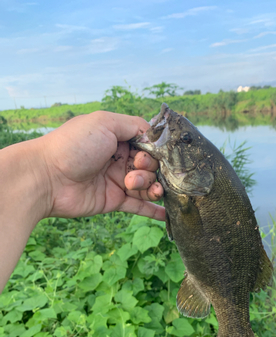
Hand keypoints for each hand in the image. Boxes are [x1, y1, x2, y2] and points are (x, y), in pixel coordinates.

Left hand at [40, 111, 164, 219]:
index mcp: (117, 138)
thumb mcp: (104, 123)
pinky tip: (167, 213)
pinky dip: (153, 210)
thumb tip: (155, 135)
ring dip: (151, 186)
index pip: (148, 144)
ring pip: (147, 185)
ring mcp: (117, 181)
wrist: (46, 178)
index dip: (154, 151)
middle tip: (133, 171)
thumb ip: (133, 125)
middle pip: (151, 166)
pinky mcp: (114, 201)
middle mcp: (119, 159)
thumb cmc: (73, 146)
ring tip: (134, 185)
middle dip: (149, 168)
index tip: (152, 155)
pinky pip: (139, 206)